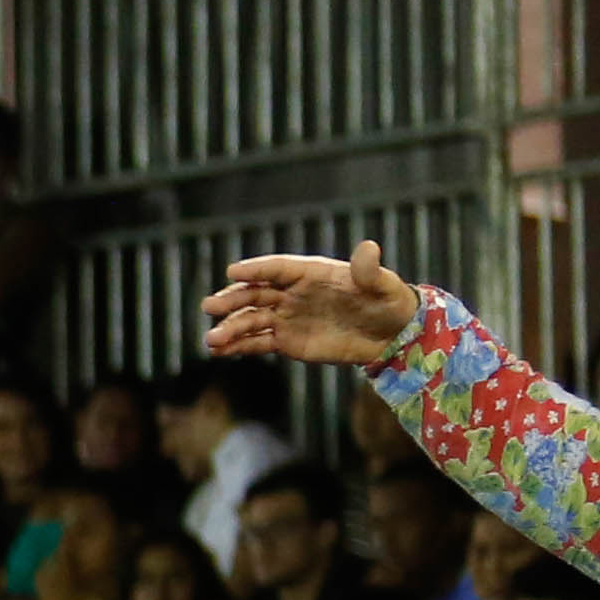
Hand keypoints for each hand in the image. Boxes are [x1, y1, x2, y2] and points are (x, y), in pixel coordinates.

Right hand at [202, 239, 423, 374]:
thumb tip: (369, 247)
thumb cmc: (388, 303)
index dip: (256, 269)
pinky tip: (219, 352)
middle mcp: (292, 293)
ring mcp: (286, 317)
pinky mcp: (286, 340)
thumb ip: (370, 270)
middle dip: (232, 300)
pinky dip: (238, 346)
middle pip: (255, 292)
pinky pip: (257, 342)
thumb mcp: (383, 285)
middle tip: (210, 307)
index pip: (277, 268)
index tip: (233, 272)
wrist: (390, 335)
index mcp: (311, 273)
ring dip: (229, 328)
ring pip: (251, 319)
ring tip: (211, 341)